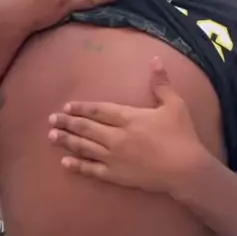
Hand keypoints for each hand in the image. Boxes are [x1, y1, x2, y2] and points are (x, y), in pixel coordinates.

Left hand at [49, 57, 206, 193]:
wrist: (185, 169)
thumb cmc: (181, 135)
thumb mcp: (174, 104)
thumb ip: (161, 83)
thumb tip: (155, 60)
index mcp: (129, 118)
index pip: (99, 110)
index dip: (82, 108)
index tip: (67, 106)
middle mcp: (117, 136)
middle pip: (86, 128)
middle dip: (68, 122)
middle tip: (51, 119)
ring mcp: (114, 157)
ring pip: (85, 147)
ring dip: (67, 141)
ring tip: (51, 137)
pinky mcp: (116, 175)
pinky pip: (92, 170)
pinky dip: (77, 166)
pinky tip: (65, 163)